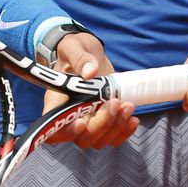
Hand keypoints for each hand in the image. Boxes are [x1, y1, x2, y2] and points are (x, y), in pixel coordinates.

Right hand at [42, 33, 139, 148]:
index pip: (54, 130)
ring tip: (127, 105)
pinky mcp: (104, 120)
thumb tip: (91, 71)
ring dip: (116, 126)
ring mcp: (89, 121)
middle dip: (101, 124)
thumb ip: (80, 58)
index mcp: (56, 103)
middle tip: (113, 102)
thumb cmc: (75, 50)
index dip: (66, 132)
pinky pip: (114, 136)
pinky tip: (133, 119)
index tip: (80, 123)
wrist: (90, 52)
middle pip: (82, 137)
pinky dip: (124, 132)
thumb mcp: (74, 47)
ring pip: (99, 139)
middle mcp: (70, 117)